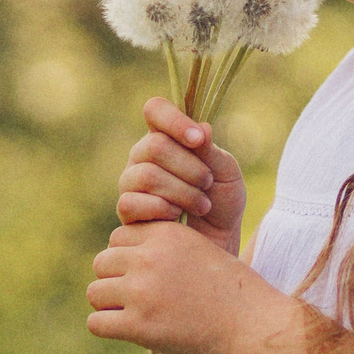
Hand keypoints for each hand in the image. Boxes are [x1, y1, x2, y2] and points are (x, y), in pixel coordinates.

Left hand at [85, 219, 270, 353]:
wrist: (253, 326)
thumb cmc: (233, 293)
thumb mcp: (200, 251)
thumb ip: (165, 248)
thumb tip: (122, 255)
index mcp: (166, 234)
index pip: (119, 238)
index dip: (128, 258)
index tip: (145, 275)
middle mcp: (150, 258)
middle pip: (102, 262)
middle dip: (115, 280)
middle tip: (137, 299)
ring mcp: (141, 291)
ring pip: (95, 292)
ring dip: (110, 305)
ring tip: (132, 315)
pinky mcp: (137, 325)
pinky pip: (96, 323)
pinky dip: (107, 328)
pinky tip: (127, 331)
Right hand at [116, 95, 245, 256]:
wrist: (217, 244)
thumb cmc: (222, 203)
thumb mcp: (226, 173)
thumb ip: (211, 151)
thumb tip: (202, 128)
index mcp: (166, 137)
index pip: (155, 109)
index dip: (174, 120)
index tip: (198, 139)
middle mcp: (143, 155)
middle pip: (154, 145)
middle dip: (189, 166)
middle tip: (208, 182)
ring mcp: (131, 183)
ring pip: (146, 175)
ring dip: (182, 191)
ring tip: (202, 204)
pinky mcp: (126, 211)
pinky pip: (132, 202)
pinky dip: (163, 210)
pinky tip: (178, 218)